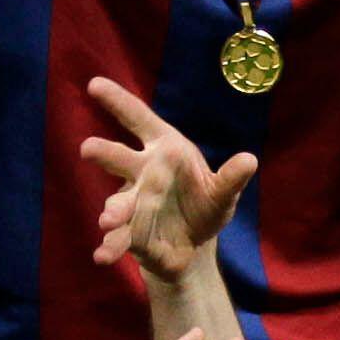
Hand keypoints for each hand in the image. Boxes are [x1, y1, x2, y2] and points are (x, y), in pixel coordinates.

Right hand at [76, 73, 257, 286]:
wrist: (191, 245)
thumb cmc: (204, 206)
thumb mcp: (222, 194)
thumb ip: (231, 179)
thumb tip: (250, 160)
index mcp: (164, 150)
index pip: (138, 119)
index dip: (117, 101)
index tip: (94, 84)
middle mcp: (142, 170)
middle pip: (120, 157)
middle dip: (105, 153)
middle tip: (89, 149)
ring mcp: (132, 200)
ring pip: (118, 201)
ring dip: (112, 209)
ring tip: (109, 220)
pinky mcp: (129, 230)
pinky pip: (118, 237)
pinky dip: (111, 246)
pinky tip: (103, 256)